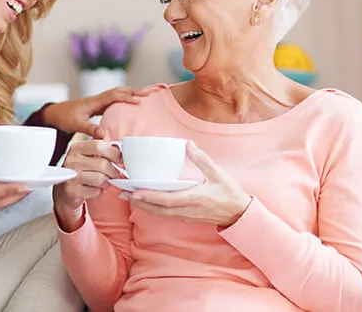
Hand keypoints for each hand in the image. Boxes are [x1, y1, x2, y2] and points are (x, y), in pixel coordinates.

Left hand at [43, 87, 150, 137]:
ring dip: (129, 93)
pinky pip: (113, 100)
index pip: (114, 96)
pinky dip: (122, 100)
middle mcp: (97, 99)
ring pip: (116, 94)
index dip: (127, 97)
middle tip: (148, 93)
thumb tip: (103, 134)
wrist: (54, 114)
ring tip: (143, 96)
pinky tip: (128, 105)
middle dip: (133, 91)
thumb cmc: (64, 117)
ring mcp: (97, 102)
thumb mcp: (76, 125)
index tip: (139, 101)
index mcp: (94, 101)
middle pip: (118, 91)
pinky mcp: (96, 106)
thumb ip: (89, 129)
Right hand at [52, 140, 123, 230]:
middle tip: (113, 174)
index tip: (120, 159)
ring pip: (101, 179)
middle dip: (113, 171)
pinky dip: (99, 191)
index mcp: (77, 148)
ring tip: (104, 181)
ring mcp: (71, 176)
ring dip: (107, 182)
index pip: (98, 146)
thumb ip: (101, 147)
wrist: (65, 190)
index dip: (113, 153)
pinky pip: (96, 191)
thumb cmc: (81, 171)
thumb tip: (115, 143)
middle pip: (103, 164)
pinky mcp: (72, 191)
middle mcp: (71, 161)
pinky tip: (94, 189)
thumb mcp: (88, 155)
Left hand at [123, 141, 250, 226]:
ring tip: (128, 196)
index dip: (149, 197)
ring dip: (143, 205)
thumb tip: (188, 144)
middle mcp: (187, 210)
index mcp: (194, 198)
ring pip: (160, 213)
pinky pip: (165, 213)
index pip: (167, 200)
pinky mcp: (186, 217)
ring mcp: (186, 215)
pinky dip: (152, 207)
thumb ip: (202, 159)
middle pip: (157, 209)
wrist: (240, 215)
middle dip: (139, 202)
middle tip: (122, 192)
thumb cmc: (230, 194)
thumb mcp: (218, 174)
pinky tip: (144, 200)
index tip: (134, 192)